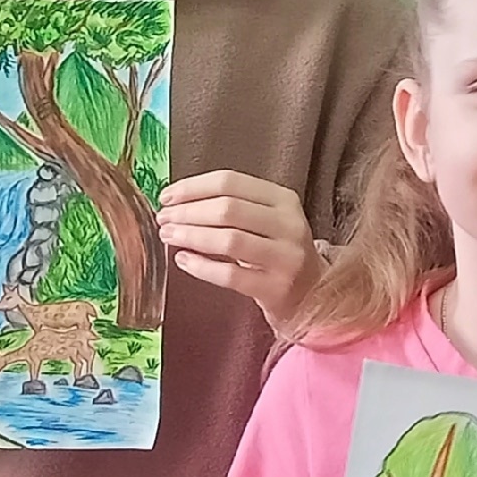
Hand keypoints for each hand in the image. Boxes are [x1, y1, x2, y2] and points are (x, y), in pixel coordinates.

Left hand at [160, 173, 321, 330]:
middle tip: (164, 219)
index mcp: (284, 200)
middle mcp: (289, 225)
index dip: (193, 187)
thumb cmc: (278, 252)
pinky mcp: (276, 288)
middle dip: (188, 212)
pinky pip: (231, 275)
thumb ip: (233, 206)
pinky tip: (183, 260)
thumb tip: (177, 201)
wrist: (313, 294)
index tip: (167, 196)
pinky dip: (202, 267)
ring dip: (192, 236)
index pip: (231, 182)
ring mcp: (286, 257)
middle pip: (228, 209)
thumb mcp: (267, 220)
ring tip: (169, 236)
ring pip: (230, 239)